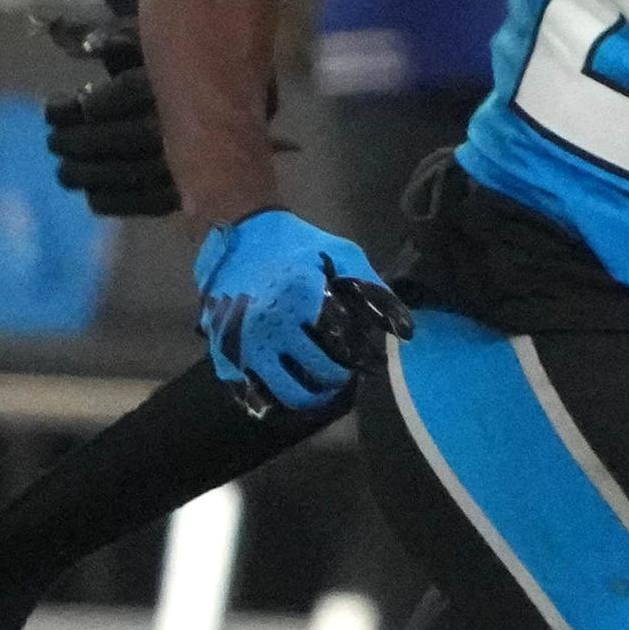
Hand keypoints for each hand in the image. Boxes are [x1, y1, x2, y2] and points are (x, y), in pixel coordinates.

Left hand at [41, 18, 177, 216]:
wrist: (237, 92)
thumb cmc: (178, 60)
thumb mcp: (148, 38)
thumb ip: (112, 40)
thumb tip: (72, 41)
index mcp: (181, 80)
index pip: (129, 93)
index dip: (89, 104)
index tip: (63, 107)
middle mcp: (189, 120)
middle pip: (128, 136)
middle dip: (80, 142)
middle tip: (54, 142)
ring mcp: (192, 158)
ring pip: (136, 171)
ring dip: (91, 173)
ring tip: (64, 170)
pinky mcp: (191, 184)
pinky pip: (153, 202)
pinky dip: (118, 201)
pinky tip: (92, 196)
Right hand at [193, 209, 410, 418]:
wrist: (237, 233)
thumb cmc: (296, 244)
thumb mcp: (342, 253)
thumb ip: (373, 290)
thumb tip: (405, 331)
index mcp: (303, 298)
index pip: (344, 345)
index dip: (362, 359)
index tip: (371, 362)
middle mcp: (272, 323)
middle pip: (320, 373)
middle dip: (339, 379)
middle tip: (345, 375)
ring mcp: (244, 341)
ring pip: (286, 391)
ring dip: (310, 396)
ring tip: (320, 387)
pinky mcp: (223, 351)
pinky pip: (252, 391)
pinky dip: (273, 396)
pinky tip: (288, 384)